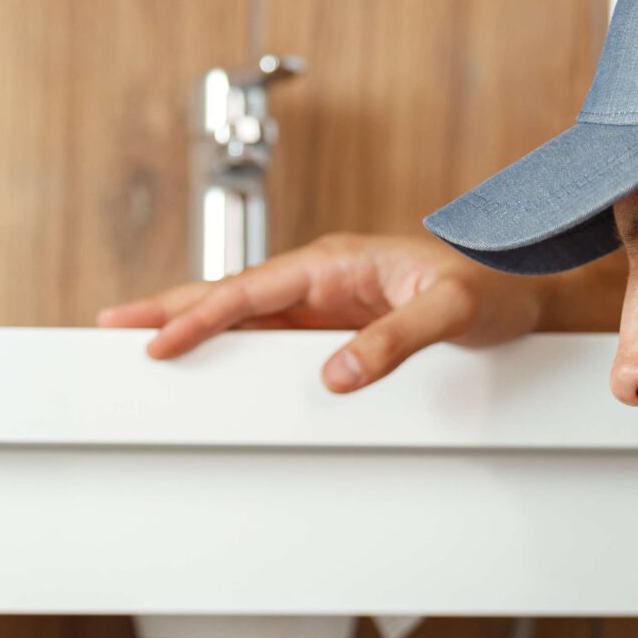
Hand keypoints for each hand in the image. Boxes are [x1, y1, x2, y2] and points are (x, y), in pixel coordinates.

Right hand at [97, 232, 540, 390]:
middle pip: (230, 294)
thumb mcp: (450, 314)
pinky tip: (203, 357)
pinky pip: (269, 334)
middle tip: (110, 326)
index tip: (161, 342)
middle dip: (169, 309)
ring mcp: (324, 303)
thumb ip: (396, 342)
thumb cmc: (493, 287)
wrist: (527, 287)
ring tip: (137, 341)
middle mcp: (322, 278)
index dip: (202, 316)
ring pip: (243, 314)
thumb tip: (338, 375)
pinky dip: (228, 343)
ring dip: (191, 325)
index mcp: (336, 262)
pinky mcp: (334, 325)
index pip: (252, 291)